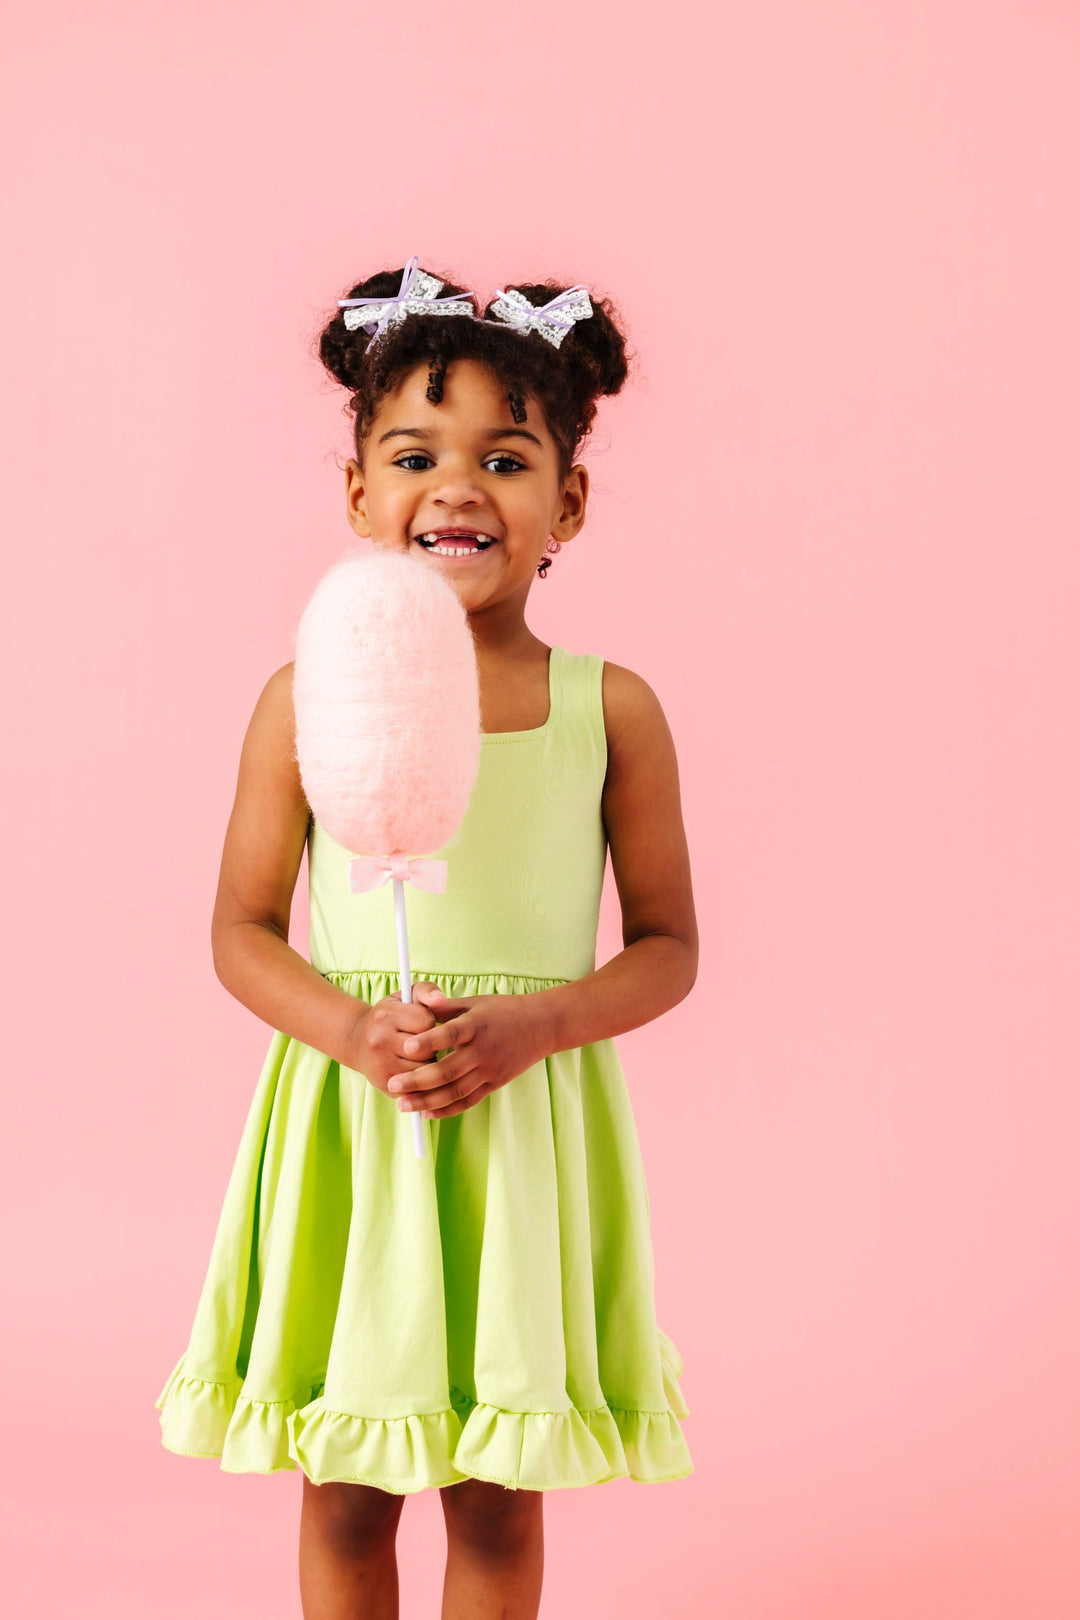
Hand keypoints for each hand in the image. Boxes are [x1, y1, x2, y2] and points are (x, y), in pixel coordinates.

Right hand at [342, 983, 444, 1095]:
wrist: (359, 1042)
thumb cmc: (391, 1016)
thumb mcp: (406, 997)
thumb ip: (427, 990)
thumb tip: (441, 1000)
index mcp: (385, 1015)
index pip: (426, 1020)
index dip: (429, 1022)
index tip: (420, 1022)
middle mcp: (379, 1040)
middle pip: (426, 1048)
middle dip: (430, 1045)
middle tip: (420, 1040)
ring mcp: (380, 1065)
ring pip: (424, 1069)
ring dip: (427, 1063)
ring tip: (417, 1055)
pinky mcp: (384, 1084)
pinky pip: (417, 1085)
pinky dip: (420, 1079)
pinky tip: (412, 1069)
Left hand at [385, 986, 553, 1118]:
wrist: (541, 1027)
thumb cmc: (503, 1010)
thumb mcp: (475, 1003)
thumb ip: (445, 1007)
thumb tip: (418, 1003)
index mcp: (477, 1026)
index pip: (450, 1035)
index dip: (429, 1042)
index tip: (405, 1047)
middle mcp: (483, 1051)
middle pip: (447, 1071)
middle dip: (417, 1080)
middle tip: (392, 1084)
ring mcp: (489, 1070)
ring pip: (455, 1091)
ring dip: (427, 1101)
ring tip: (403, 1105)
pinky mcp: (494, 1084)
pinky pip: (468, 1101)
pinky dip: (447, 1110)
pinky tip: (426, 1113)